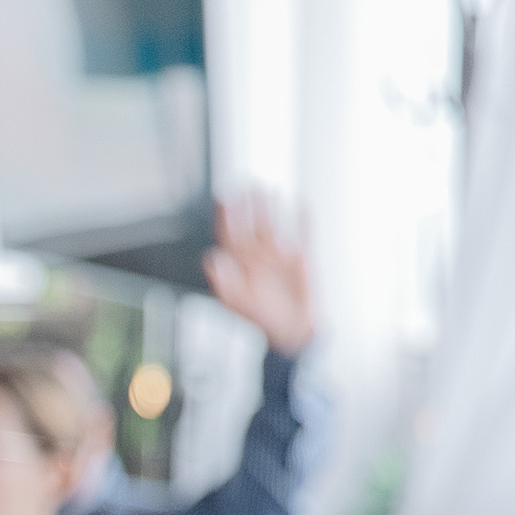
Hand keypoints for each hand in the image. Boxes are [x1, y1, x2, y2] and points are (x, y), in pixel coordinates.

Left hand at [204, 193, 314, 356]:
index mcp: (239, 267)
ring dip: (270, 208)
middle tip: (244, 183)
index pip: (230, 236)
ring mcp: (278, 257)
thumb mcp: (238, 303)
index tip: (222, 198)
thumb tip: (211, 259)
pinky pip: (302, 234)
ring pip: (273, 226)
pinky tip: (302, 202)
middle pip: (250, 225)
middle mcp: (257, 258)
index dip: (225, 218)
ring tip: (267, 188)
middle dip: (247, 206)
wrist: (292, 331)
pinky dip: (302, 219)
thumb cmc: (262, 320)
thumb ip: (224, 281)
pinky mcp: (299, 259)